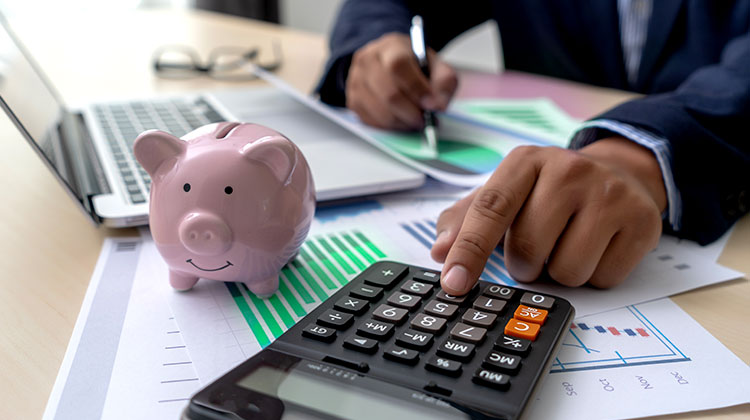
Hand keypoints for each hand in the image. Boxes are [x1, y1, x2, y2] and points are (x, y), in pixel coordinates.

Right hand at [346, 32, 457, 129]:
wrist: (387, 65)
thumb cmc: (413, 66)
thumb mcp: (436, 66)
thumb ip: (444, 82)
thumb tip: (438, 106)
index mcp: (390, 46)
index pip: (398, 66)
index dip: (416, 88)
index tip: (432, 105)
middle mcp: (367, 61)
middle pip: (389, 93)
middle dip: (412, 112)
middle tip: (425, 119)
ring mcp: (356, 82)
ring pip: (381, 111)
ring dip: (403, 122)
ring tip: (415, 120)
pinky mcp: (353, 101)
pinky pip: (373, 122)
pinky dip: (391, 127)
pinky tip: (401, 120)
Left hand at [431, 137, 666, 294]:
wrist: (620, 173)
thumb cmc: (551, 190)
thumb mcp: (507, 191)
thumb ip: (467, 217)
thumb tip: (440, 250)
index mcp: (527, 161)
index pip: (491, 208)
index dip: (468, 249)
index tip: (453, 283)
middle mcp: (569, 170)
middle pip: (528, 250)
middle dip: (525, 264)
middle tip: (536, 247)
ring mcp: (610, 194)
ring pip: (567, 271)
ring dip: (560, 272)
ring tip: (567, 243)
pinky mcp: (642, 221)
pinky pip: (603, 278)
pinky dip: (594, 275)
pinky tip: (597, 247)